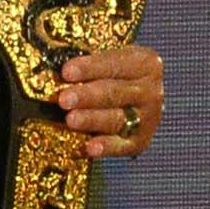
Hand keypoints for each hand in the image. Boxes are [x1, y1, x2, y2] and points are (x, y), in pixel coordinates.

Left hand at [58, 43, 164, 159]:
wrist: (136, 98)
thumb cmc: (113, 74)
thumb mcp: (108, 60)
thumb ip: (88, 61)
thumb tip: (57, 66)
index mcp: (146, 63)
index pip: (115, 64)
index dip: (90, 68)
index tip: (66, 71)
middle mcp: (152, 91)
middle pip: (115, 92)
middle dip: (87, 96)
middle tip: (64, 99)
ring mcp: (148, 118)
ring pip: (117, 119)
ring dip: (92, 120)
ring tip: (71, 120)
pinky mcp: (140, 141)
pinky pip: (122, 145)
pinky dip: (106, 147)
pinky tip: (90, 148)